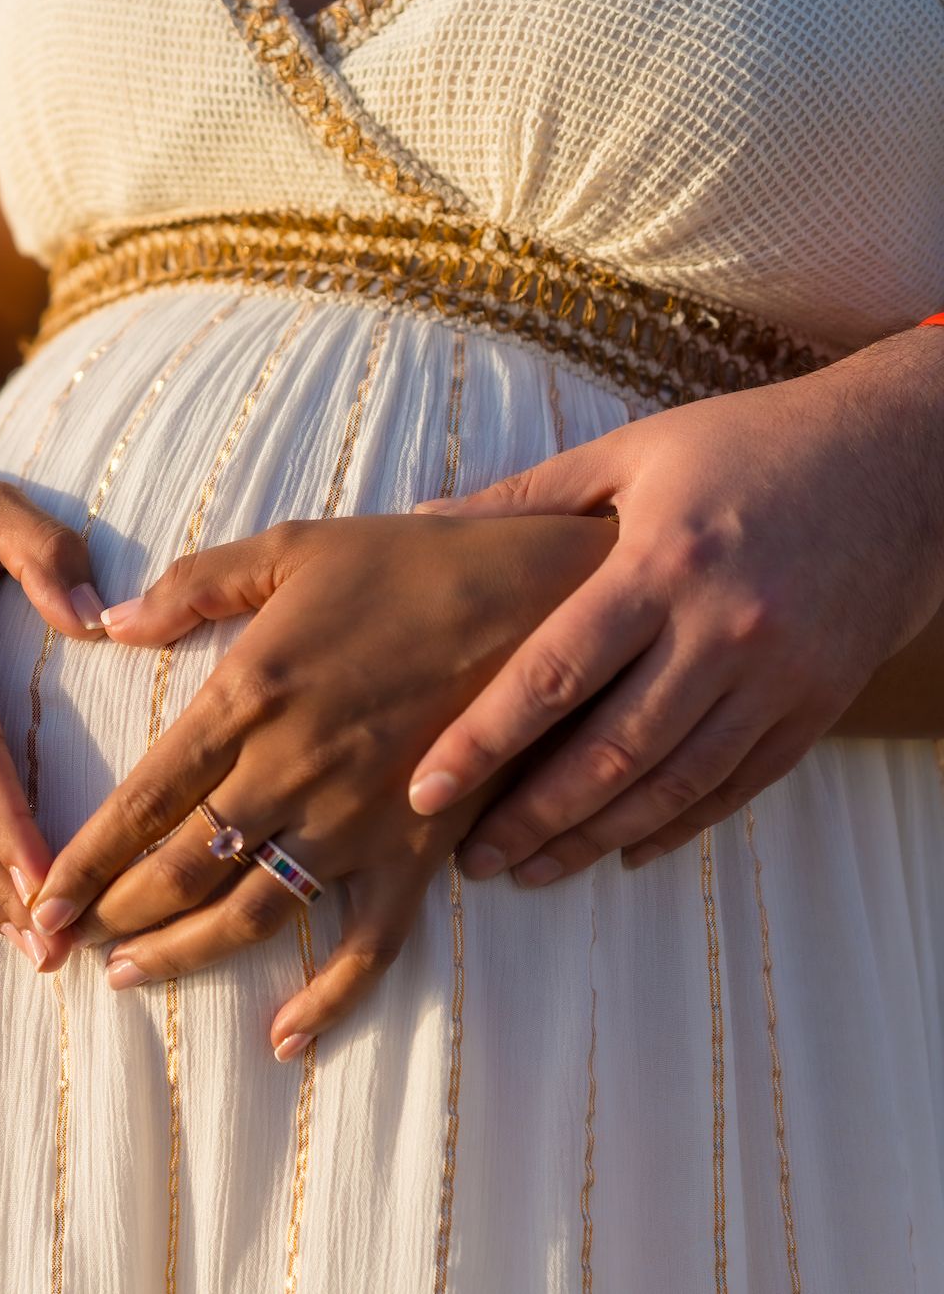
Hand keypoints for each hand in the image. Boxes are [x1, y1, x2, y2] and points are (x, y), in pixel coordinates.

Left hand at [28, 514, 616, 1055]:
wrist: (544, 594)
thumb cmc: (410, 561)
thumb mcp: (289, 549)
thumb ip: (189, 588)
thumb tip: (103, 624)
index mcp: (247, 697)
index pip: (140, 802)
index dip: (80, 864)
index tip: (35, 907)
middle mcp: (291, 770)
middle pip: (178, 869)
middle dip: (108, 917)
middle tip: (57, 950)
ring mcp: (357, 819)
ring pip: (250, 915)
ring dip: (180, 956)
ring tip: (126, 978)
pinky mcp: (420, 850)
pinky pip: (369, 944)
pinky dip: (327, 1000)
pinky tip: (283, 1038)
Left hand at [408, 330, 943, 885]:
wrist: (908, 458)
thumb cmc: (751, 446)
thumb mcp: (634, 452)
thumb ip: (527, 497)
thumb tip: (421, 520)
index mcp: (662, 563)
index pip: (553, 673)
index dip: (483, 741)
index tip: (425, 789)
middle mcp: (724, 629)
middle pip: (612, 750)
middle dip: (532, 816)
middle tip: (472, 859)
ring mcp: (780, 675)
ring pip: (675, 783)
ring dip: (596, 837)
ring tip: (533, 871)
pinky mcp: (821, 703)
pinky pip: (740, 785)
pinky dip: (678, 826)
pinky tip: (623, 850)